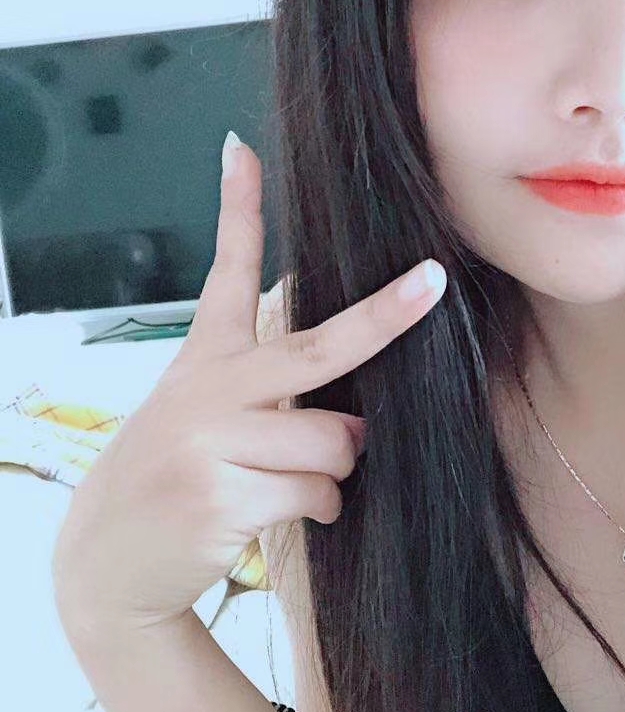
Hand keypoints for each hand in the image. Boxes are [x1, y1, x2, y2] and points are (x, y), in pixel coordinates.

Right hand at [52, 135, 445, 632]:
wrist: (107, 561)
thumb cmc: (176, 477)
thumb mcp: (202, 417)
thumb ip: (270, 400)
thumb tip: (359, 423)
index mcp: (204, 361)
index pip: (223, 273)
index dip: (235, 208)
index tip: (242, 149)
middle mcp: (207, 391)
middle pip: (319, 348)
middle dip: (387, 315)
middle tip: (431, 282)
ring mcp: (210, 443)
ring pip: (335, 442)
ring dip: (336, 471)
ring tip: (292, 481)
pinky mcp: (220, 497)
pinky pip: (318, 492)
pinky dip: (320, 508)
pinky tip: (279, 514)